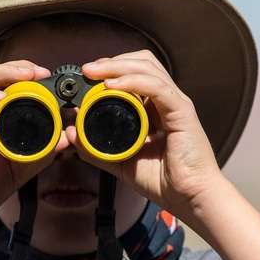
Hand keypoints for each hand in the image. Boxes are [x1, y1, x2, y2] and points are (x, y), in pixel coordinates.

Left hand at [76, 50, 225, 219]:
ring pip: (148, 68)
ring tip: (94, 72)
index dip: (110, 69)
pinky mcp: (182, 111)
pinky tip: (113, 86)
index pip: (134, 74)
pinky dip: (133, 82)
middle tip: (87, 69)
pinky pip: (157, 87)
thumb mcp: (120, 162)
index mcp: (154, 108)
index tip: (86, 76)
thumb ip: (95, 149)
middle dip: (112, 61)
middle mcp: (166, 101)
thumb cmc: (163, 181)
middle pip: (142, 63)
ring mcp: (175, 103)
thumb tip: (71, 133)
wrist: (189, 198)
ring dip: (118, 66)